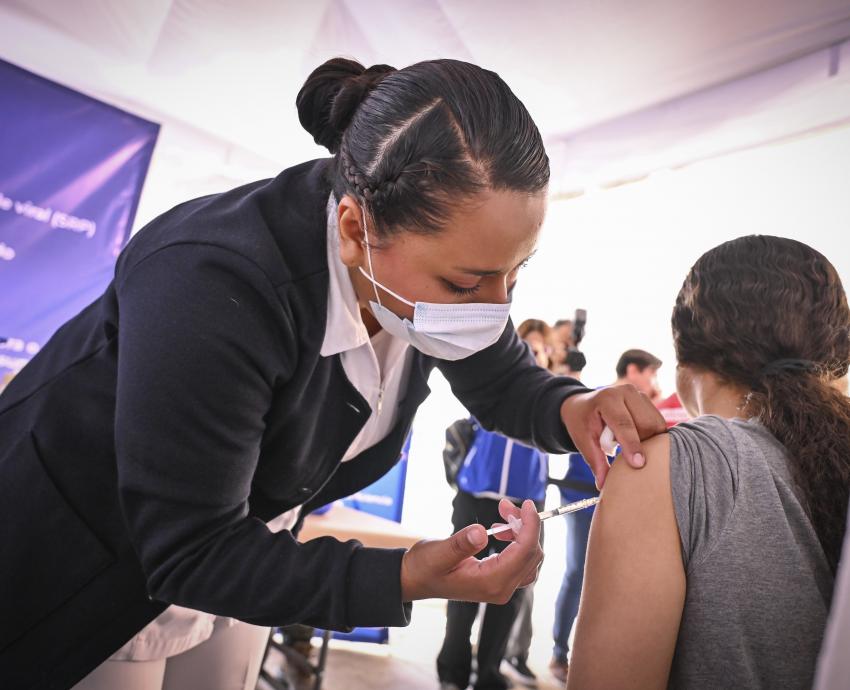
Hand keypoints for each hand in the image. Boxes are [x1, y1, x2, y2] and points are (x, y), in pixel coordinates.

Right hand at [400, 499, 542, 603]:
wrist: (415, 580)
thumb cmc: (424, 568)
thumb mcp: (437, 553)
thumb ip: (460, 544)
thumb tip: (482, 532)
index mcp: (490, 582)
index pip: (524, 552)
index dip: (530, 526)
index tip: (527, 504)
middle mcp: (500, 588)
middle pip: (531, 554)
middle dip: (525, 525)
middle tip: (504, 505)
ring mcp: (501, 587)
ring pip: (529, 558)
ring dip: (522, 532)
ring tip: (503, 514)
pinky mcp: (498, 581)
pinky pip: (520, 562)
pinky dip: (517, 542)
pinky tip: (500, 531)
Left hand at [560, 384, 666, 488]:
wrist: (583, 405)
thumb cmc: (582, 423)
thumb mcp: (583, 441)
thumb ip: (595, 461)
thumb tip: (603, 485)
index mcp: (607, 399)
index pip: (624, 424)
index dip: (632, 445)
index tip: (639, 464)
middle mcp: (626, 392)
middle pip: (646, 424)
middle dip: (640, 443)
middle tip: (624, 451)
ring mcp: (639, 394)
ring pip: (656, 424)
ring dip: (648, 439)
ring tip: (629, 442)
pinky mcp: (647, 400)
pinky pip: (658, 422)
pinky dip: (652, 435)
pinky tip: (639, 439)